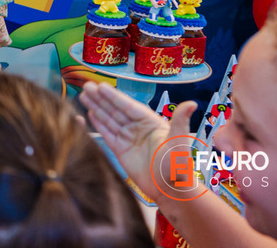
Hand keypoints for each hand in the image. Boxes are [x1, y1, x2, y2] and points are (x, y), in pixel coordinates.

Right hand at [79, 81, 197, 194]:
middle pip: (115, 110)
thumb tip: (192, 103)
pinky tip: (88, 115)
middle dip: (101, 98)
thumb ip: (180, 121)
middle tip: (86, 86)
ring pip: (108, 119)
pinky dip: (97, 124)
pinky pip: (106, 134)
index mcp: (150, 122)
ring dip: (96, 107)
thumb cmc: (177, 165)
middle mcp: (137, 128)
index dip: (114, 96)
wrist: (170, 190)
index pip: (128, 106)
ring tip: (83, 95)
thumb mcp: (179, 141)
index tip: (100, 86)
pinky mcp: (120, 150)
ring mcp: (128, 138)